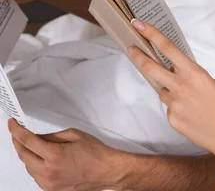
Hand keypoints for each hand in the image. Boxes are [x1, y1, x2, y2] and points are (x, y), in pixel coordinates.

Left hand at [8, 119, 125, 190]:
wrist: (107, 171)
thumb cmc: (96, 153)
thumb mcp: (74, 135)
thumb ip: (52, 136)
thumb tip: (37, 137)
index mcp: (55, 154)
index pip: (26, 140)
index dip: (16, 130)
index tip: (12, 124)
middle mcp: (49, 170)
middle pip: (23, 155)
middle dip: (18, 142)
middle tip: (18, 134)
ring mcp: (49, 183)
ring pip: (28, 167)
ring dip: (27, 156)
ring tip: (34, 148)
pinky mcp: (52, 190)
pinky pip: (36, 177)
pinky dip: (35, 168)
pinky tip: (42, 161)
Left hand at [128, 20, 214, 169]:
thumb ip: (201, 80)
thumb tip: (192, 81)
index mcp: (194, 73)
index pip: (168, 48)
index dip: (152, 35)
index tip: (139, 25)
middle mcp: (180, 86)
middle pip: (151, 67)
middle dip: (138, 56)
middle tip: (131, 49)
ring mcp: (174, 104)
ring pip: (163, 91)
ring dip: (171, 90)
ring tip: (191, 101)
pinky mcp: (172, 120)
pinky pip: (171, 109)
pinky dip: (179, 109)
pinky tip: (194, 115)